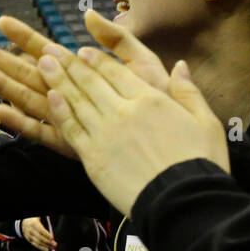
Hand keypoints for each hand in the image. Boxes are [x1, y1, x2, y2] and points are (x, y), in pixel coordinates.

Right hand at [0, 11, 174, 157]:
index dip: (24, 36)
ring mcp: (68, 120)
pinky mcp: (71, 144)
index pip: (48, 50)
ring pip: (27, 98)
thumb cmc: (162, 107)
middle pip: (26, 73)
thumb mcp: (143, 64)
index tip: (1, 21)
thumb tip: (89, 15)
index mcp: (83, 76)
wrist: (175, 149)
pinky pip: (41, 132)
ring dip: (0, 85)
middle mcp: (70, 97)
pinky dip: (20, 124)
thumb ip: (118, 40)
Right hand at [20, 216, 56, 250]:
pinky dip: (41, 248)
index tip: (52, 238)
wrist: (23, 223)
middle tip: (55, 244)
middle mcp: (30, 230)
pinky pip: (35, 245)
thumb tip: (50, 229)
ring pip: (38, 242)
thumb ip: (44, 223)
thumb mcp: (38, 218)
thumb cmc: (34, 220)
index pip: (41, 231)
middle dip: (48, 242)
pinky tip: (47, 250)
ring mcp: (29, 236)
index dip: (47, 235)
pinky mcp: (29, 240)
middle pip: (40, 238)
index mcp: (34, 224)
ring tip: (52, 248)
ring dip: (46, 246)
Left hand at [36, 41, 228, 215]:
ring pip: (77, 101)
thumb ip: (189, 91)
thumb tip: (179, 66)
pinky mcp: (93, 158)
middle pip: (91, 82)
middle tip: (50, 48)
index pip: (117, 72)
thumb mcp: (206, 122)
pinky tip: (50, 97)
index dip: (97, 60)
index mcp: (151, 99)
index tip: (82, 52)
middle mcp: (124, 111)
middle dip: (69, 63)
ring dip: (58, 80)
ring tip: (43, 62)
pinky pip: (71, 129)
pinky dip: (59, 112)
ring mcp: (105, 134)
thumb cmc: (201, 164)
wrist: (182, 202)